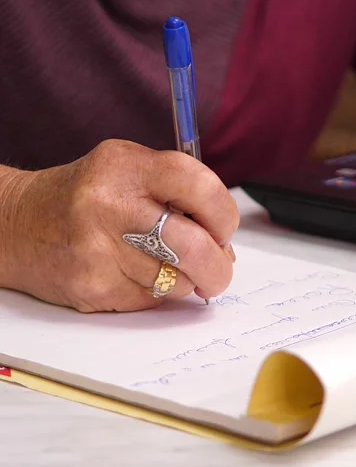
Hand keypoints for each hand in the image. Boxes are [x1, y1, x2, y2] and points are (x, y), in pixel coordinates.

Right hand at [2, 140, 238, 312]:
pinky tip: (135, 274)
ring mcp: (99, 250)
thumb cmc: (84, 195)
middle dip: (219, 266)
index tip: (224, 228)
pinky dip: (156, 293)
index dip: (224, 213)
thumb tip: (224, 242)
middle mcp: (110, 204)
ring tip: (168, 266)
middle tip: (219, 269)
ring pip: (175, 280)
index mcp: (125, 166)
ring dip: (185, 280)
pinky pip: (150, 300)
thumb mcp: (125, 168)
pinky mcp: (93, 287)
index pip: (199, 186)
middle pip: (193, 244)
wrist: (17, 224)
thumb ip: (175, 191)